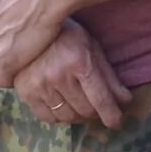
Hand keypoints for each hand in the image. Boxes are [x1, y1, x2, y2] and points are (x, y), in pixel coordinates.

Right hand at [8, 21, 128, 127]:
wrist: (29, 28)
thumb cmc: (66, 36)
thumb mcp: (92, 48)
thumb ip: (108, 76)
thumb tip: (125, 101)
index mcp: (79, 62)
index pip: (100, 99)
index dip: (111, 114)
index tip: (116, 123)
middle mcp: (58, 75)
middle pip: (85, 110)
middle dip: (95, 112)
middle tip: (95, 106)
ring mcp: (39, 85)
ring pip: (67, 116)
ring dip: (77, 115)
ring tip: (79, 105)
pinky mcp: (25, 92)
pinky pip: (47, 117)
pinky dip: (58, 116)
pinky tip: (61, 105)